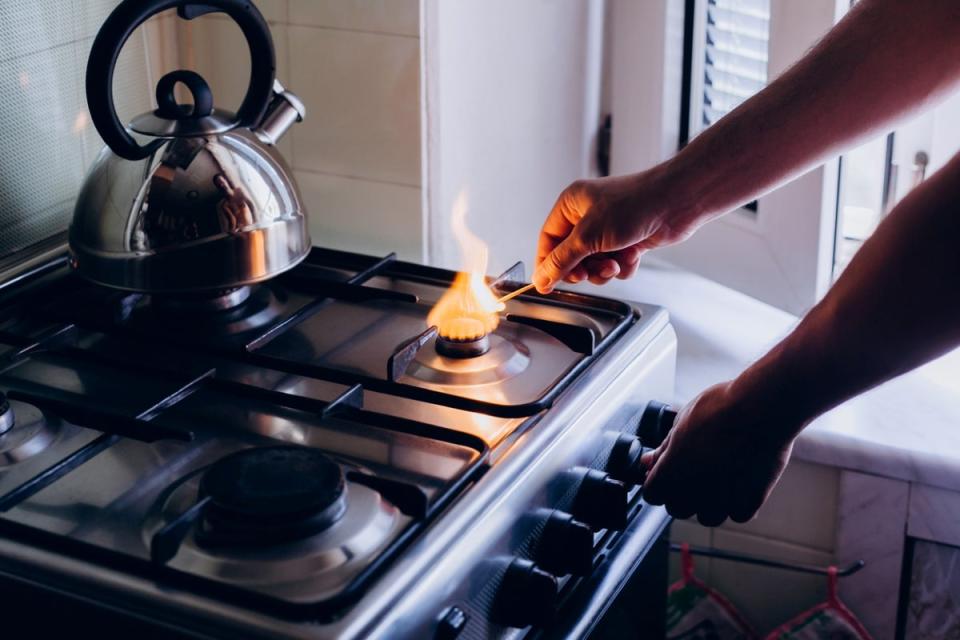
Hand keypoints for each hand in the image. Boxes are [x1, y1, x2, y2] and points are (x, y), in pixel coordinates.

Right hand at [533, 167, 695, 292]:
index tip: (546, 285)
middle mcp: (587, 216)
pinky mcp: (626, 241)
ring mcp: (608, 229)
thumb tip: (541, 279)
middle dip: (582, 268)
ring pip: (593, 264)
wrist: (676, 203)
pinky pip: (614, 265)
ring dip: (604, 270)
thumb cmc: (635, 205)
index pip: (548, 240)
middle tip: (588, 273)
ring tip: (615, 263)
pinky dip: (623, 266)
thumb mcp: (588, 236)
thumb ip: (562, 261)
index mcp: (571, 205)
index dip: (547, 264)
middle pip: (570, 257)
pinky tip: (632, 256)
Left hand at [639, 382, 799, 525]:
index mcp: (670, 472)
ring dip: (709, 503)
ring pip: (707, 517)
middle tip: (695, 470)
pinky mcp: (749, 503)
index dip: (658, 482)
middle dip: (681, 493)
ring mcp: (722, 501)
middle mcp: (693, 493)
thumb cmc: (720, 409)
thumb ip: (665, 449)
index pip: (652, 494)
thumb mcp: (682, 422)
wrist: (761, 410)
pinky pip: (736, 514)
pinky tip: (740, 481)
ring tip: (720, 476)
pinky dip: (737, 503)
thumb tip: (651, 461)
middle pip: (677, 508)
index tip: (666, 472)